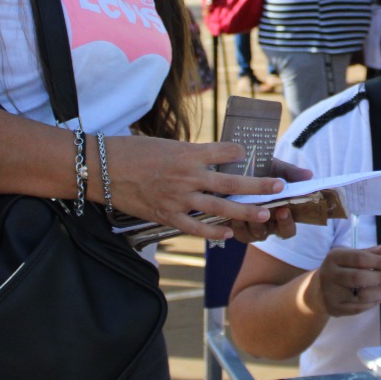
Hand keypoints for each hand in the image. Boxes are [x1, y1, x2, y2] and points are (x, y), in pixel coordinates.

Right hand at [108, 136, 287, 242]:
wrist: (101, 168)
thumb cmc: (132, 151)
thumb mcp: (167, 145)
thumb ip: (191, 156)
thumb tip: (211, 162)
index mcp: (189, 152)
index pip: (228, 152)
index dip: (243, 155)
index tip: (254, 157)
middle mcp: (188, 176)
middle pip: (233, 183)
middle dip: (260, 186)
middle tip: (279, 187)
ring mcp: (178, 198)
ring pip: (221, 208)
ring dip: (245, 211)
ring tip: (265, 213)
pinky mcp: (167, 215)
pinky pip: (197, 228)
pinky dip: (214, 233)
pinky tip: (229, 234)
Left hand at [228, 157, 312, 242]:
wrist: (233, 167)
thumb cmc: (260, 170)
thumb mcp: (274, 169)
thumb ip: (290, 173)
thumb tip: (309, 175)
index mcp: (281, 215)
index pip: (289, 229)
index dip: (288, 223)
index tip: (285, 209)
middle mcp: (268, 226)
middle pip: (273, 234)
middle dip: (271, 224)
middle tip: (270, 211)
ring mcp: (250, 229)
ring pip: (254, 234)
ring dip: (253, 223)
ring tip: (248, 210)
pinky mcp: (233, 228)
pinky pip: (237, 232)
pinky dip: (235, 225)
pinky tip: (232, 213)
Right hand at [312, 242, 380, 316]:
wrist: (319, 291)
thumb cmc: (342, 270)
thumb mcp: (354, 257)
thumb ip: (374, 253)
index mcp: (334, 257)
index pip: (359, 258)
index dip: (378, 261)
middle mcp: (330, 275)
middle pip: (358, 277)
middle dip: (380, 278)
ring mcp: (331, 293)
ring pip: (360, 296)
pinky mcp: (335, 309)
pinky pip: (359, 308)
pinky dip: (373, 303)